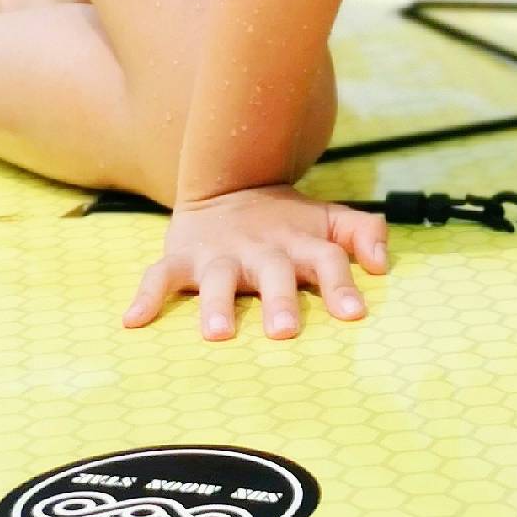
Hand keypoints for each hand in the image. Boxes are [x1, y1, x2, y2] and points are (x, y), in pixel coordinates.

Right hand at [123, 187, 390, 341]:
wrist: (229, 182)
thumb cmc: (288, 220)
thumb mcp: (329, 219)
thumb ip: (364, 232)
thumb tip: (383, 264)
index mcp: (299, 243)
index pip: (327, 260)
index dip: (341, 284)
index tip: (354, 314)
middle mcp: (261, 250)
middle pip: (273, 274)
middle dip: (279, 301)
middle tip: (285, 331)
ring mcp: (220, 255)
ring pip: (217, 280)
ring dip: (217, 305)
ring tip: (219, 334)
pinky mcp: (182, 257)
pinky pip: (159, 276)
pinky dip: (147, 296)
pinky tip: (134, 320)